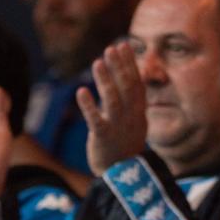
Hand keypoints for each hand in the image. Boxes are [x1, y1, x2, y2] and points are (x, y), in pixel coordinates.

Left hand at [78, 40, 149, 172]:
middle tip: (110, 48)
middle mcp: (131, 117)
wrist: (122, 175)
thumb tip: (129, 75)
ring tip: (97, 62)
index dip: (130, 63)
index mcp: (138, 112)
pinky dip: (88, 106)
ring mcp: (118, 127)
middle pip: (126, 88)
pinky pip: (96, 120)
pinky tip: (81, 91)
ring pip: (113, 101)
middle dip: (119, 67)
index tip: (123, 44)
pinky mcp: (103, 138)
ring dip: (105, 80)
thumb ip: (131, 100)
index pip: (136, 82)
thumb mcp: (135, 121)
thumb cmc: (125, 144)